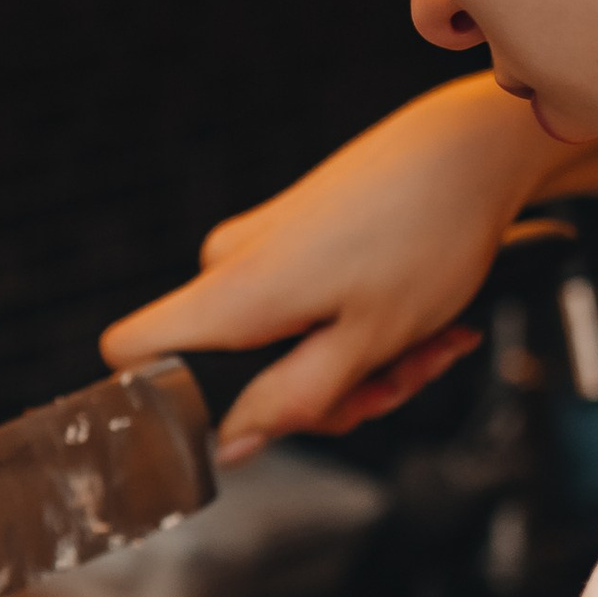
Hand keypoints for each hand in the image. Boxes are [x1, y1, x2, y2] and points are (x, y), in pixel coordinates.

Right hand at [104, 74, 582, 462]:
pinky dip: (362, 328)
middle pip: (234, 371)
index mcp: (231, 293)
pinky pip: (306, 311)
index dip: (159, 403)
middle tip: (393, 380)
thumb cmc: (426, 233)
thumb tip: (232, 445)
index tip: (233, 424)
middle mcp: (228, 266)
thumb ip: (292, 403)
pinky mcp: (289, 239)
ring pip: (285, 346)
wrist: (470, 151)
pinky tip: (421, 321)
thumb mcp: (368, 343)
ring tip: (424, 342)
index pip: (127, 352)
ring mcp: (258, 248)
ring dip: (360, 365)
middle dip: (323, 394)